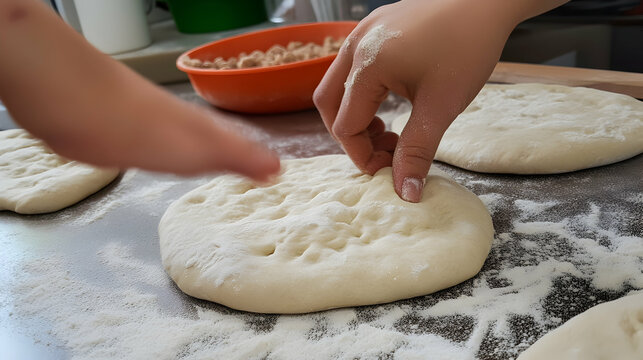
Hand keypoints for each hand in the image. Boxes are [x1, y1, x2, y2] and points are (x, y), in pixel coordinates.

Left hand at [0, 0, 278, 180]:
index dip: (261, 162)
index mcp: (207, 130)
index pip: (245, 147)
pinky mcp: (130, 135)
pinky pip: (165, 150)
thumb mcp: (202, 149)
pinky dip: (177, 160)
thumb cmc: (144, 130)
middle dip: (241, 159)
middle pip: (222, 144)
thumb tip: (279, 169)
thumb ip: (239, 158)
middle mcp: (187, 127)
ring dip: (211, 159)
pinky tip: (173, 167)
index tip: (279, 177)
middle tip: (260, 177)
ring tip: (225, 174)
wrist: (79, 104)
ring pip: (194, 146)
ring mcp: (158, 128)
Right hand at [314, 0, 565, 201]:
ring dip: (357, 114)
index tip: (390, 169)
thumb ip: (417, 150)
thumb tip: (405, 192)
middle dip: (351, 135)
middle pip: (329, 104)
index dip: (364, 155)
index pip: (345, 125)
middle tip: (384, 150)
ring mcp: (362, 32)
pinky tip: (393, 99)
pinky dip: (363, 92)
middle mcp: (355, 45)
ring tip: (390, 129)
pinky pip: (353, 66)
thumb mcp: (442, 105)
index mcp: (366, 65)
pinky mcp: (374, 27)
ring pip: (338, 84)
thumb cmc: (468, 46)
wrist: (487, 0)